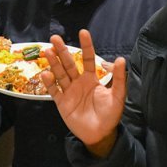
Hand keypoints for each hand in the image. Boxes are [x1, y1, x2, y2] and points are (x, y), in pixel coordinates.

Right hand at [41, 30, 125, 156]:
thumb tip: (121, 59)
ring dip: (54, 63)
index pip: (88, 58)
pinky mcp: (62, 103)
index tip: (83, 32)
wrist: (100, 134)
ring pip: (60, 74)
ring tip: (48, 51)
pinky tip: (46, 73)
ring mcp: (69, 92)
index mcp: (91, 78)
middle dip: (62, 51)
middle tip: (55, 38)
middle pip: (69, 63)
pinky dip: (50, 83)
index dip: (86, 46)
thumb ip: (118, 78)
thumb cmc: (110, 115)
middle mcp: (78, 82)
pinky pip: (54, 91)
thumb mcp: (117, 96)